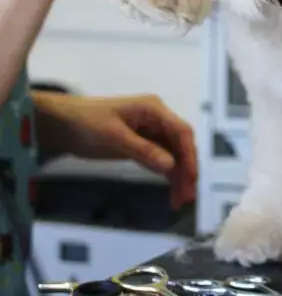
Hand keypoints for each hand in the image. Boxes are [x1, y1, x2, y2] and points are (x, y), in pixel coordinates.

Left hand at [33, 92, 197, 208]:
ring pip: (173, 156)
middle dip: (186, 170)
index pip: (181, 132)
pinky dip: (166, 176)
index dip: (189, 154)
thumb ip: (144, 150)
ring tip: (180, 201)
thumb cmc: (86, 122)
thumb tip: (171, 165)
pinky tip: (170, 192)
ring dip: (178, 177)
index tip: (192, 177)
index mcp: (154, 110)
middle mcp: (157, 120)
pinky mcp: (141, 146)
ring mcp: (150, 133)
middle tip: (188, 195)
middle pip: (180, 146)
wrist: (60, 123)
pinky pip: (160, 161)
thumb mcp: (114, 136)